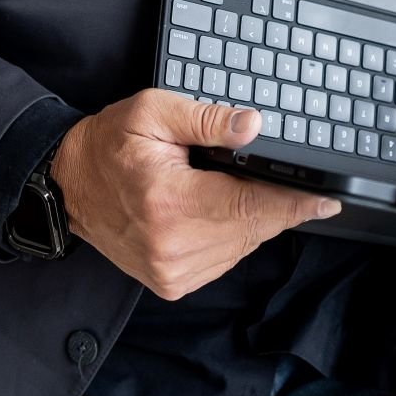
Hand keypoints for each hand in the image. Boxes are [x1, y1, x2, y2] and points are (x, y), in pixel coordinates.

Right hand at [48, 92, 338, 300]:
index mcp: (169, 202)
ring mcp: (172, 271)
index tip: (328, 199)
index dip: (295, 202)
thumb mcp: (152, 112)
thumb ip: (206, 119)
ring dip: (250, 219)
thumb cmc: (108, 147)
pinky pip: (224, 259)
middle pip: (253, 228)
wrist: (68, 188)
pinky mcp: (172, 284)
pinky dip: (231, 236)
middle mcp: (172, 246)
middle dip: (272, 202)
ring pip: (243, 246)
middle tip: (276, 177)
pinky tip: (215, 212)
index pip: (251, 206)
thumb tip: (253, 126)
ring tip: (226, 189)